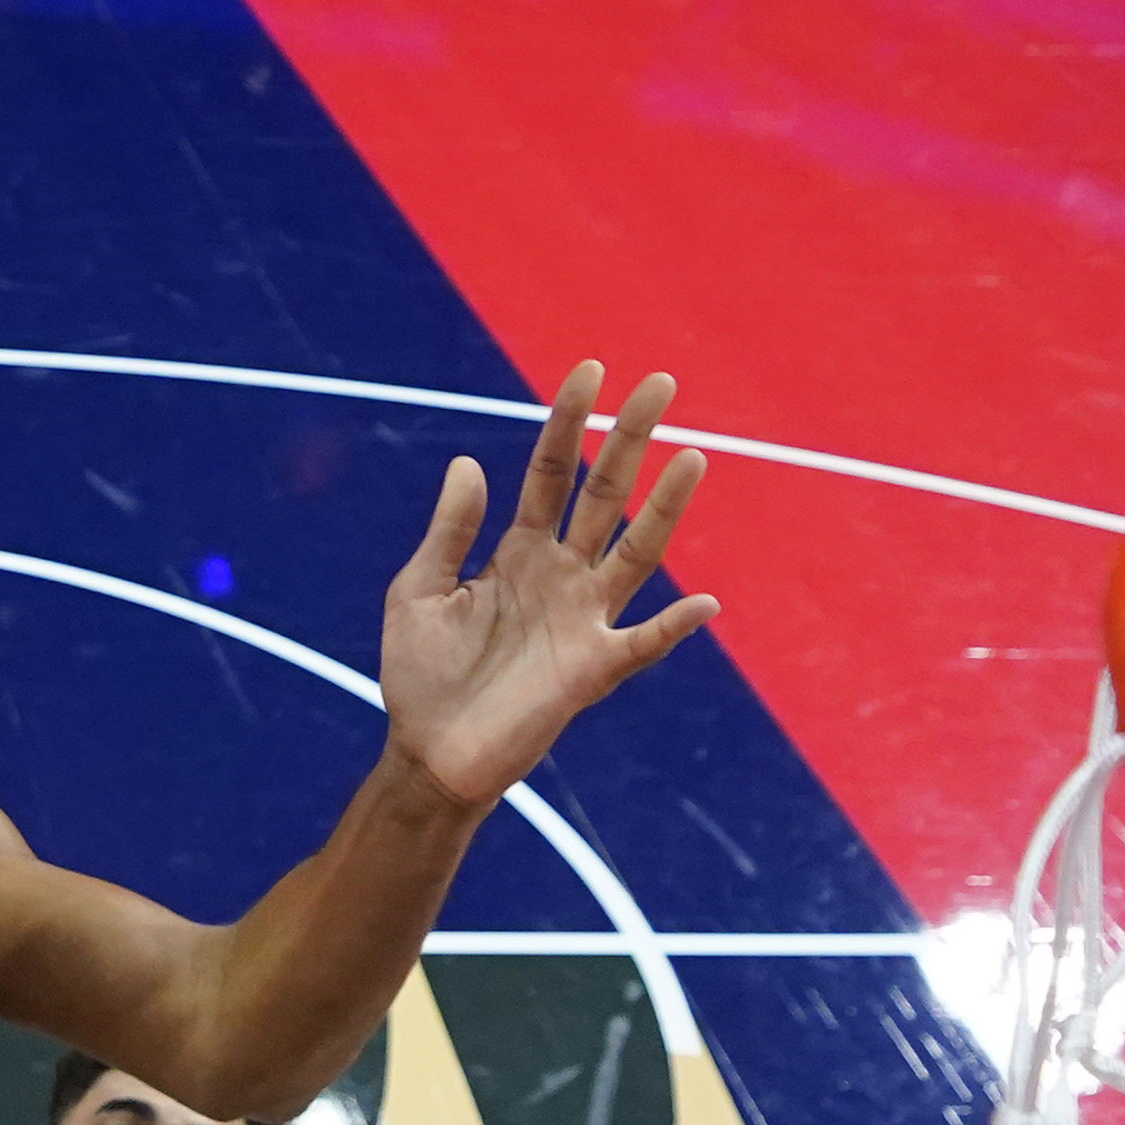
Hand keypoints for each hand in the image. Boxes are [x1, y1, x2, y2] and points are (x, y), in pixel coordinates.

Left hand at [372, 361, 714, 815]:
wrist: (427, 755)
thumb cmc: (420, 675)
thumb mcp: (419, 590)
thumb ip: (449, 530)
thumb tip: (470, 462)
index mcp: (518, 552)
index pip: (552, 474)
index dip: (567, 423)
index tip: (589, 369)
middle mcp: (560, 576)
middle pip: (604, 495)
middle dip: (630, 438)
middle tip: (660, 381)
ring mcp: (582, 620)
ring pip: (635, 552)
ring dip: (664, 508)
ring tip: (693, 456)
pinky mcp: (590, 671)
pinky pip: (641, 644)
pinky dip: (674, 627)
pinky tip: (706, 603)